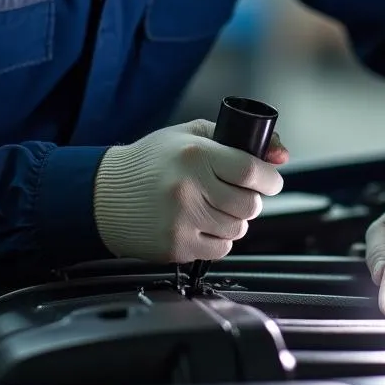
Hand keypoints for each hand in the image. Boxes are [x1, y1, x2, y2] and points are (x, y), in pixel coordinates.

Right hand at [93, 119, 285, 261]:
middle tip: (236, 192)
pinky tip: (201, 223)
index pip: (252, 171)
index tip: (269, 180)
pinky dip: (219, 238)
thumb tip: (281, 154)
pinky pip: (221, 249)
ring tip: (213, 206)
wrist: (103, 195)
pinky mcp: (176, 246)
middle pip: (249, 204)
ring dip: (234, 219)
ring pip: (238, 228)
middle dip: (251, 199)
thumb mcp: (189, 135)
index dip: (269, 178)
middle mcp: (189, 188)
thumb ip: (236, 138)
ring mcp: (182, 220)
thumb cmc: (149, 162)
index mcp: (195, 155)